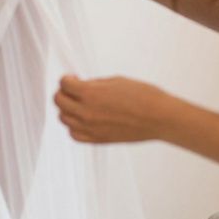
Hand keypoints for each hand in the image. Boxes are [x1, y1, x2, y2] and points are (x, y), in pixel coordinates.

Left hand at [54, 75, 175, 143]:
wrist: (160, 118)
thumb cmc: (143, 96)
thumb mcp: (116, 81)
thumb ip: (94, 84)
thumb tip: (81, 86)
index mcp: (90, 94)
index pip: (64, 84)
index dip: (67, 79)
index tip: (74, 78)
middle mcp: (86, 112)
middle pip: (59, 101)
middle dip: (64, 93)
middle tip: (74, 90)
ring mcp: (90, 128)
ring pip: (63, 118)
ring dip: (68, 109)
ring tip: (80, 105)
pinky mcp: (97, 139)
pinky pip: (74, 134)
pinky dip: (74, 126)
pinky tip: (84, 120)